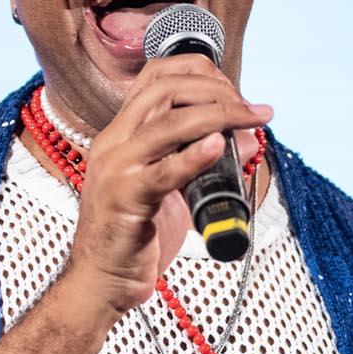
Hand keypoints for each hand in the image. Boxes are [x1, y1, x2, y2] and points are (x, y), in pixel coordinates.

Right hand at [60, 54, 269, 315]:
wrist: (100, 280)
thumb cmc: (133, 236)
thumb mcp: (173, 190)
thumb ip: (204, 162)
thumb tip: (249, 141)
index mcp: (121, 134)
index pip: (155, 77)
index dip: (200, 73)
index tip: (235, 90)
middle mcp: (115, 143)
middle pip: (164, 90)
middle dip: (216, 90)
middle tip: (252, 108)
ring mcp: (117, 169)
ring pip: (168, 124)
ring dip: (219, 115)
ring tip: (252, 120)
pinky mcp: (126, 200)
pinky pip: (163, 172)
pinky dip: (194, 156)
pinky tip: (219, 147)